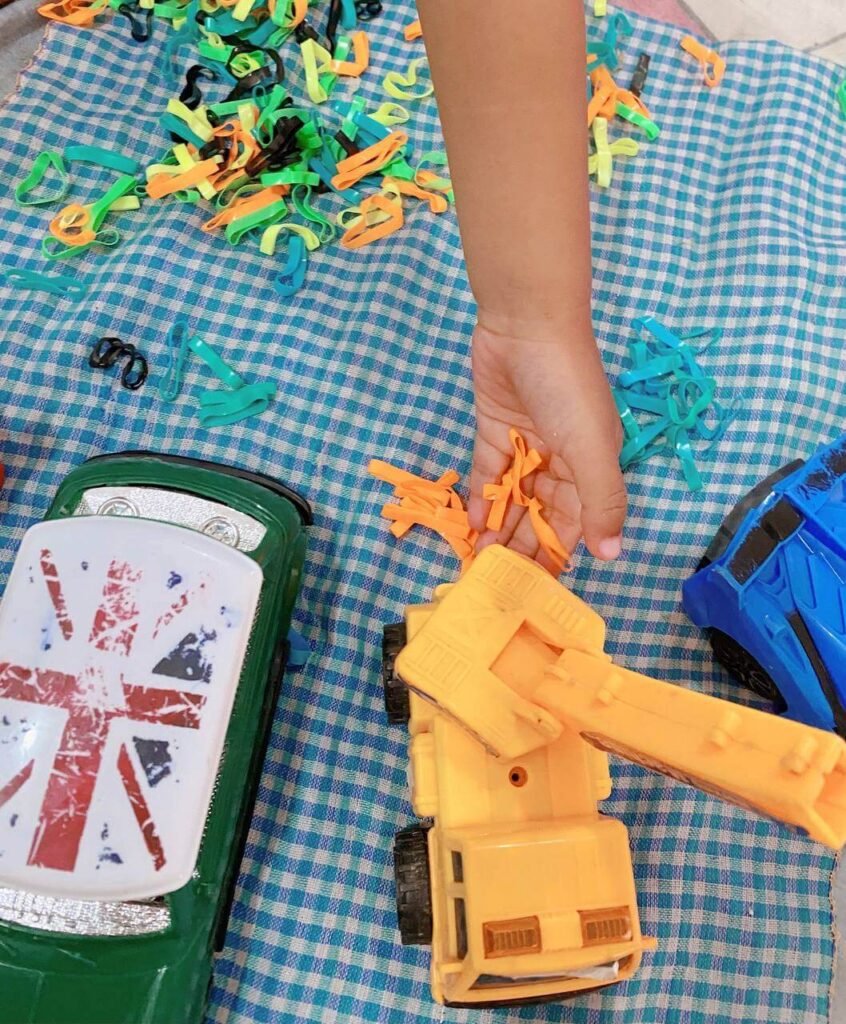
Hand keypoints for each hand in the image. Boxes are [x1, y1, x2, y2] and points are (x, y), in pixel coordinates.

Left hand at [468, 319, 626, 571]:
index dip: (556, 556)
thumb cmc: (567, 388)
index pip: (574, 525)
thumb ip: (602, 502)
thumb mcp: (592, 449)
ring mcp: (526, 444)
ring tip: (478, 560)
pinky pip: (489, 471)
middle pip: (539, 515)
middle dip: (521, 547)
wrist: (527, 324)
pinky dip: (482, 496)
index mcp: (591, 467)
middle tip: (495, 581)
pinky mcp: (495, 429)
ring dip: (499, 527)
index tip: (535, 590)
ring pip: (513, 497)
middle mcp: (562, 460)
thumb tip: (613, 555)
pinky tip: (472, 523)